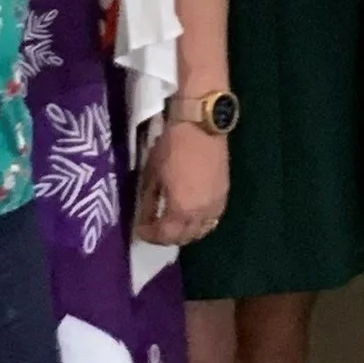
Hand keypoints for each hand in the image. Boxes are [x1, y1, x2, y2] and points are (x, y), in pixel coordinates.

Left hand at [135, 119, 229, 244]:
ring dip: (186, 232)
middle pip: (185, 237)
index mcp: (182, 209)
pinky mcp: (224, 193)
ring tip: (172, 222)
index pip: (165, 235)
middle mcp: (202, 213)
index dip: (150, 235)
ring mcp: (216, 204)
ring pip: (202, 230)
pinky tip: (190, 212)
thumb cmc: (172, 146)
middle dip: (167, 237)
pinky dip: (200, 221)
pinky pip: (212, 218)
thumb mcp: (153, 174)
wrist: (201, 124)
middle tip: (154, 228)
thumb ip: (149, 201)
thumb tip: (145, 217)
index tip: (139, 229)